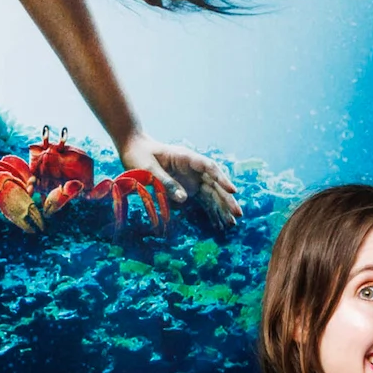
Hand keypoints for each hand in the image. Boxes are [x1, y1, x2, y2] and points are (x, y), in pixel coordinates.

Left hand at [119, 131, 241, 227]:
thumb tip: (184, 199)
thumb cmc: (140, 155)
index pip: (209, 167)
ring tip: (232, 223)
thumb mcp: (148, 168)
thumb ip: (166, 182)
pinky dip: (211, 211)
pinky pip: (203, 200)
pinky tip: (219, 223)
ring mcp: (192, 178)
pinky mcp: (188, 188)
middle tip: (238, 213)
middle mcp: (194, 168)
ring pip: (212, 193)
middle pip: (215, 183)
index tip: (232, 190)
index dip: (222, 179)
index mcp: (187, 157)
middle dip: (227, 198)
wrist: (134, 149)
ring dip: (222, 208)